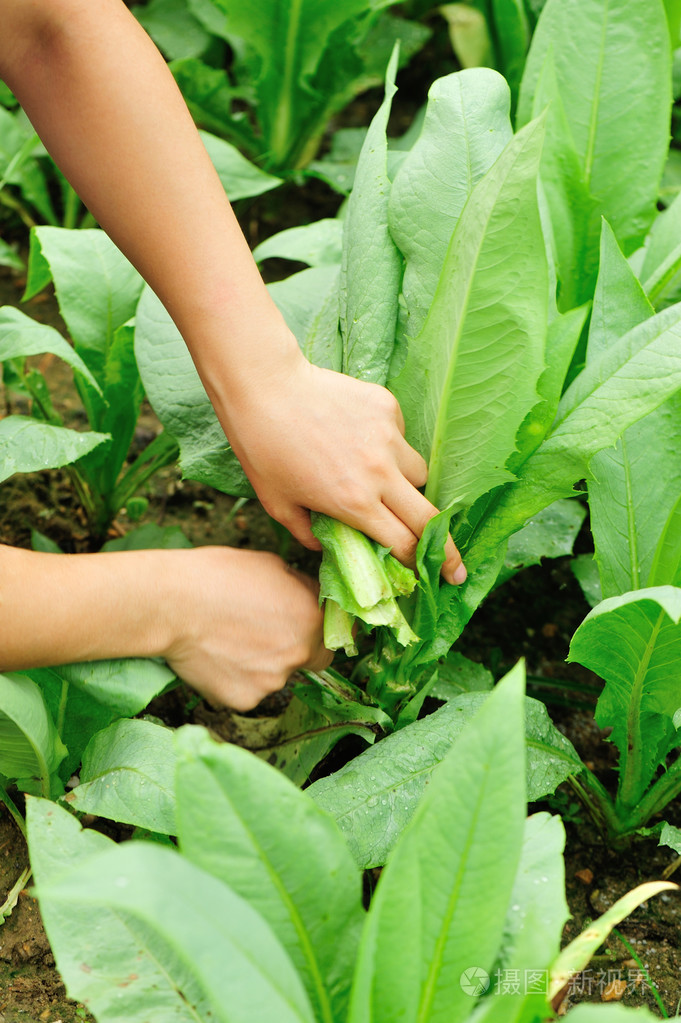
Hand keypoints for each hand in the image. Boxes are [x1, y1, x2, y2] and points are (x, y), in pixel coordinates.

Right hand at [160, 547, 332, 710]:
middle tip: (263, 633)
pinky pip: (248, 691)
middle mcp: (298, 654)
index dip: (318, 630)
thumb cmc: (217, 576)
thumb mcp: (270, 565)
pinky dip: (236, 679)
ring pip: (276, 676)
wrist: (171, 604)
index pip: (333, 634)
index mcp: (311, 618)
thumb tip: (309, 596)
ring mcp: (272, 681)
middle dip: (294, 650)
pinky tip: (217, 657)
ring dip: (262, 664)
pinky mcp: (244, 700)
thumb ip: (300, 587)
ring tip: (229, 640)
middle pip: (310, 660)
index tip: (304, 626)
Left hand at [221, 355, 465, 584]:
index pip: (405, 543)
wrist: (266, 389)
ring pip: (420, 472)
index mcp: (354, 503)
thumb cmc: (263, 450)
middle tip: (457, 567)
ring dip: (410, 486)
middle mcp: (379, 473)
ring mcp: (388, 437)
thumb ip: (308, 534)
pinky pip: (401, 436)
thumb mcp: (278, 504)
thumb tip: (328, 548)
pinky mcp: (387, 407)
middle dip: (447, 548)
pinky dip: (389, 445)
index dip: (423, 565)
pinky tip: (359, 437)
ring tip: (383, 480)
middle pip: (429, 517)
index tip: (439, 578)